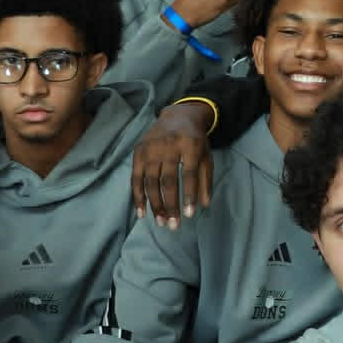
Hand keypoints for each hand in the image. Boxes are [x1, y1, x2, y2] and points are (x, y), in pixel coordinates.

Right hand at [131, 101, 215, 226]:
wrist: (178, 116)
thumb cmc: (196, 141)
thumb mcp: (206, 156)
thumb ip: (206, 180)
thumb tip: (203, 206)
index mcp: (190, 145)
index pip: (188, 174)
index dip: (188, 196)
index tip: (189, 215)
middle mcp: (168, 146)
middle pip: (168, 181)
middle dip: (170, 205)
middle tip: (173, 226)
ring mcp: (151, 148)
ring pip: (151, 182)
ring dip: (155, 205)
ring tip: (162, 222)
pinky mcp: (138, 152)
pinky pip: (136, 178)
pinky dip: (138, 197)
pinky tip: (143, 212)